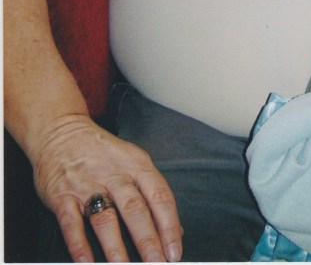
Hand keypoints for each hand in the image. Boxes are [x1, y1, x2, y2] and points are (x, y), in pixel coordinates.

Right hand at [32, 113, 182, 261]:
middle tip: (155, 263)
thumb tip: (176, 227)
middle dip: (147, 240)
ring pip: (105, 217)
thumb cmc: (101, 151)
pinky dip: (79, 245)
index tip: (174, 251)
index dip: (169, 226)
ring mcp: (87, 184)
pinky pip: (72, 222)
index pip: (159, 196)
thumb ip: (153, 192)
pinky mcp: (63, 195)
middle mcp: (114, 173)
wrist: (61, 131)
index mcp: (137, 164)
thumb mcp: (132, 161)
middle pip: (135, 209)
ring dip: (115, 247)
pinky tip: (87, 262)